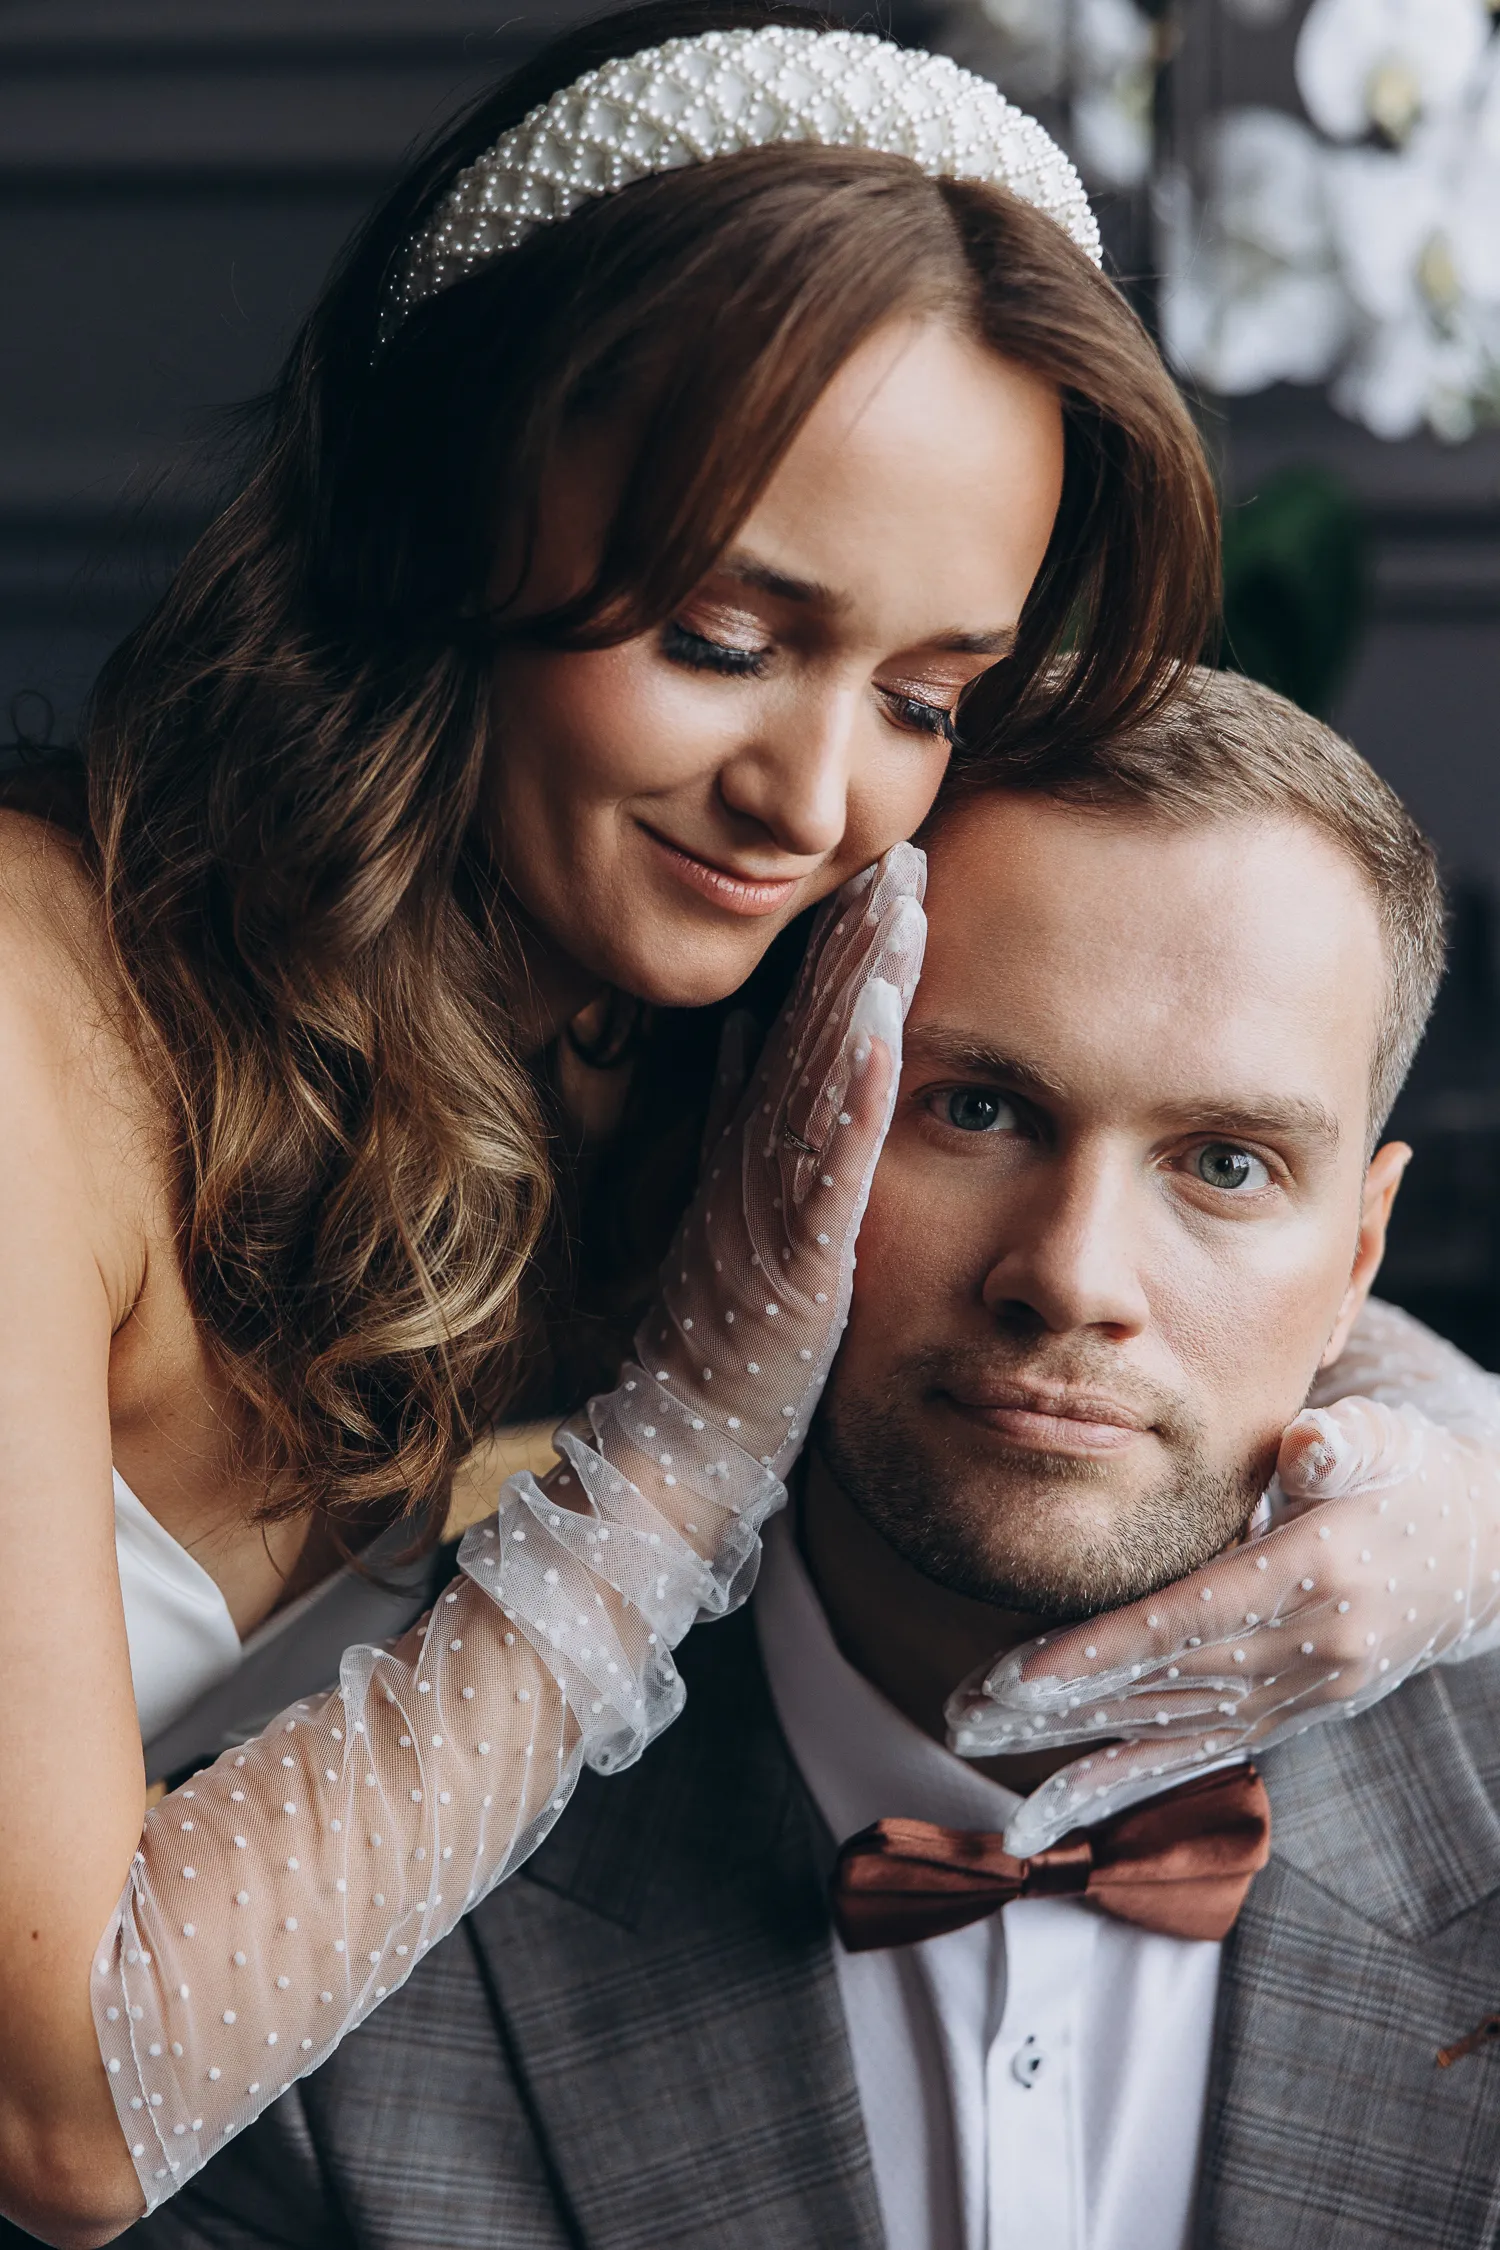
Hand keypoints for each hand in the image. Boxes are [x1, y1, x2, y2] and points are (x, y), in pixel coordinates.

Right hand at [637, 844, 926, 1477]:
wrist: (681, 1442)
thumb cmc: (720, 1335)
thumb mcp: (728, 1208)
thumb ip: (737, 1123)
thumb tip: (745, 1030)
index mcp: (751, 1144)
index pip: (802, 1023)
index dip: (842, 942)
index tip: (889, 865)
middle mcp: (757, 1156)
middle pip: (813, 1025)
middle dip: (862, 934)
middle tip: (911, 845)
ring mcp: (772, 1202)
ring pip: (824, 1075)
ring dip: (864, 986)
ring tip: (905, 903)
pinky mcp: (795, 1259)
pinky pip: (829, 1166)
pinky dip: (857, 1096)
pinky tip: (890, 1032)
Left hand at [948, 1396, 1499, 1856]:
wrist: (1481, 1555)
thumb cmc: (1409, 1475)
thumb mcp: (1384, 1440)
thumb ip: (1342, 1444)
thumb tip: (1310, 1444)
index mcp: (1318, 1577)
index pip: (1191, 1621)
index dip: (1103, 1650)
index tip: (1020, 1674)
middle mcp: (1308, 1653)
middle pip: (1160, 1684)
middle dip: (1055, 1700)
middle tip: (963, 1709)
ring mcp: (1300, 1698)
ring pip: (1164, 1725)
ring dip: (1066, 1737)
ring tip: (971, 1733)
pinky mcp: (1288, 1718)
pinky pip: (1194, 1756)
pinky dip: (1119, 1782)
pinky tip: (1047, 1808)